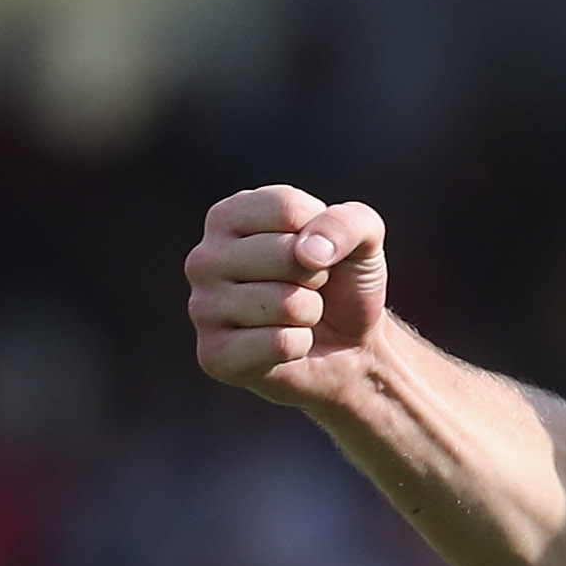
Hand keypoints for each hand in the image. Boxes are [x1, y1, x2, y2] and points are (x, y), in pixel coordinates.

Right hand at [186, 186, 392, 407]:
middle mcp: (204, 258)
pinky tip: (287, 345)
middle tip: (311, 287)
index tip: (317, 249)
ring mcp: (202, 308)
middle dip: (317, 276)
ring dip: (311, 312)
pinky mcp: (213, 355)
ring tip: (299, 314)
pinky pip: (281, 343)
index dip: (324, 234)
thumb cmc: (343, 280)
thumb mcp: (364, 236)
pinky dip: (301, 345)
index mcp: (229, 216)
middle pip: (286, 255)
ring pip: (286, 303)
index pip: (287, 210)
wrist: (348, 344)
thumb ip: (348, 222)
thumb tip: (308, 252)